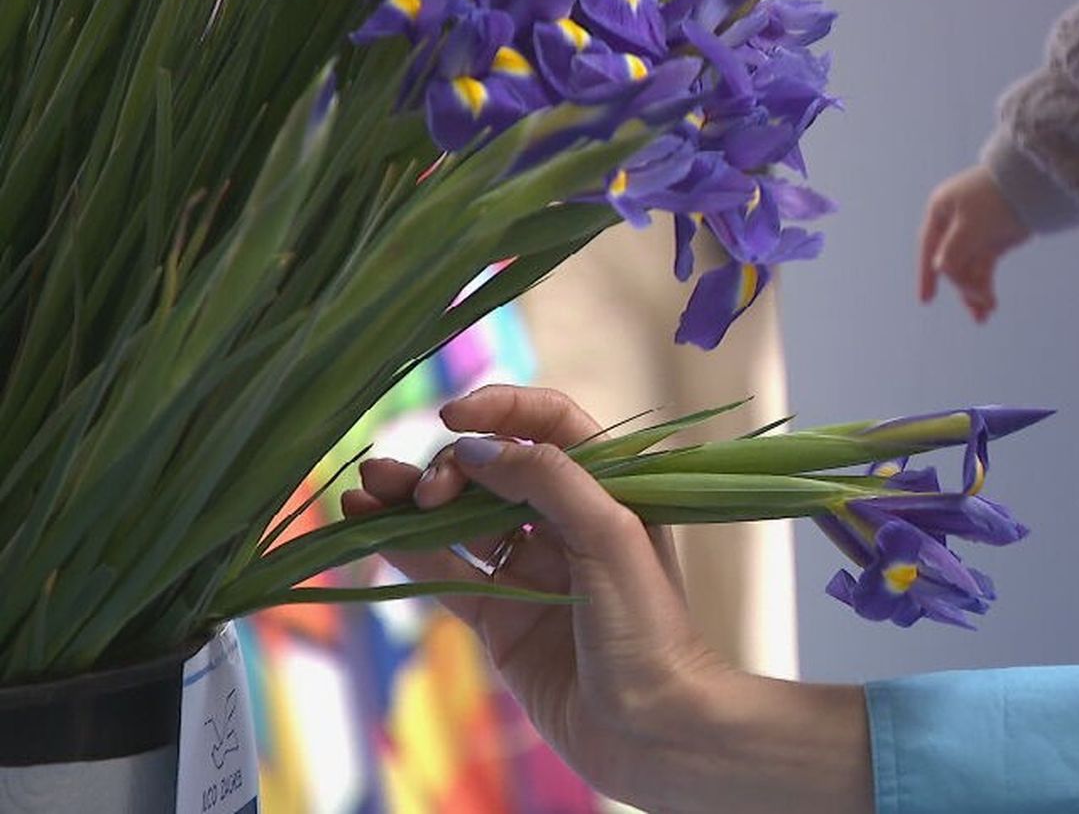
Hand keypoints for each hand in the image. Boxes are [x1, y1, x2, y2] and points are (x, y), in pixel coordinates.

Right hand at [340, 386, 730, 805]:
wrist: (652, 729)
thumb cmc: (650, 627)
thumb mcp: (610, 534)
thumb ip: (546, 480)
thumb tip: (475, 448)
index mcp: (610, 488)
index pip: (550, 423)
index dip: (502, 409)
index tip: (452, 416)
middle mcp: (569, 521)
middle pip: (494, 469)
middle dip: (449, 466)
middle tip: (425, 491)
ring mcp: (531, 569)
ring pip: (462, 518)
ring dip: (412, 500)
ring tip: (365, 488)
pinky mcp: (501, 617)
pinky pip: (447, 571)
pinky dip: (408, 548)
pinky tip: (372, 527)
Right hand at [918, 165, 1029, 321]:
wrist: (1035, 183)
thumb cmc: (997, 197)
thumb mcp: (972, 224)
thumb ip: (954, 249)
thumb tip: (939, 270)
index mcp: (941, 210)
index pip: (928, 247)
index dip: (926, 275)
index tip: (926, 300)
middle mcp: (954, 223)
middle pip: (951, 263)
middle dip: (964, 286)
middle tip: (980, 303)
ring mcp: (974, 234)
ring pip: (968, 270)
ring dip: (975, 292)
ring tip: (986, 314)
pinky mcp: (994, 243)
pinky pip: (983, 271)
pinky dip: (985, 287)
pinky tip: (989, 306)